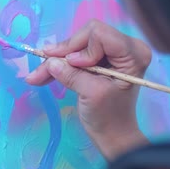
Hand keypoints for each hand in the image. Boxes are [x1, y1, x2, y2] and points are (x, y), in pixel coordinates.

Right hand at [26, 20, 151, 158]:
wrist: (113, 134)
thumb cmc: (109, 117)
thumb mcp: (91, 94)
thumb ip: (72, 75)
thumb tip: (51, 61)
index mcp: (133, 53)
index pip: (99, 34)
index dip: (80, 48)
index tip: (72, 67)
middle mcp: (125, 47)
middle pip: (85, 36)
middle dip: (63, 53)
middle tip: (43, 70)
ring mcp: (112, 52)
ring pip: (76, 44)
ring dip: (56, 60)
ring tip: (36, 77)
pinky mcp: (100, 58)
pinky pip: (75, 53)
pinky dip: (60, 65)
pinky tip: (42, 76)